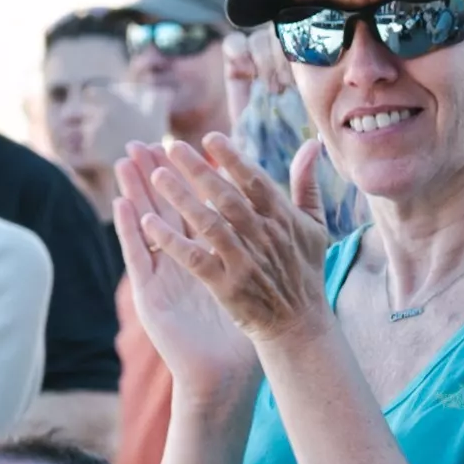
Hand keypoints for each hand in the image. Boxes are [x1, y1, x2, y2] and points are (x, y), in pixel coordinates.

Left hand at [116, 134, 328, 358]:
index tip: (210, 137)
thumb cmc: (304, 269)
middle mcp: (263, 237)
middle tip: (171, 147)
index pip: (255, 181)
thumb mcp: (315, 225)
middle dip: (198, 170)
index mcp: (283, 219)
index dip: (232, 158)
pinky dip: (171, 241)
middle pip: (226, 197)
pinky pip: (194, 259)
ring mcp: (244, 262)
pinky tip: (149, 223)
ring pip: (208, 225)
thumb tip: (312, 143)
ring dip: (180, 199)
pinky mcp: (226, 287)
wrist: (298, 325)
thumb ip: (308, 183)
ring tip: (156, 176)